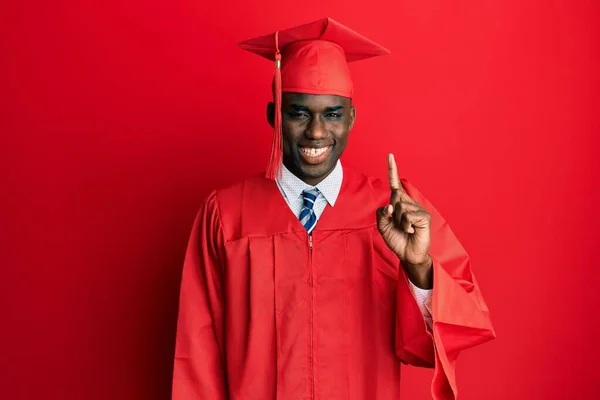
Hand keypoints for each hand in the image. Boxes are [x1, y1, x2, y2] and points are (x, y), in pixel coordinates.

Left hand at [377, 154, 432, 286]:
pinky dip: (406, 225)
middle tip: (398, 225)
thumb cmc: (397, 239)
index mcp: (399, 203)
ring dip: (398, 221)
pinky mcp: (425, 216)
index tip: (390, 155)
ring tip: (405, 229)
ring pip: (400, 207)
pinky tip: (411, 230)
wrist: (408, 254)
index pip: (395, 184)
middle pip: (394, 197)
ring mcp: (418, 209)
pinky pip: (408, 215)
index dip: (392, 170)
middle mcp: (409, 203)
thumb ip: (381, 213)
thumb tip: (389, 206)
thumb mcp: (383, 226)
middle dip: (391, 213)